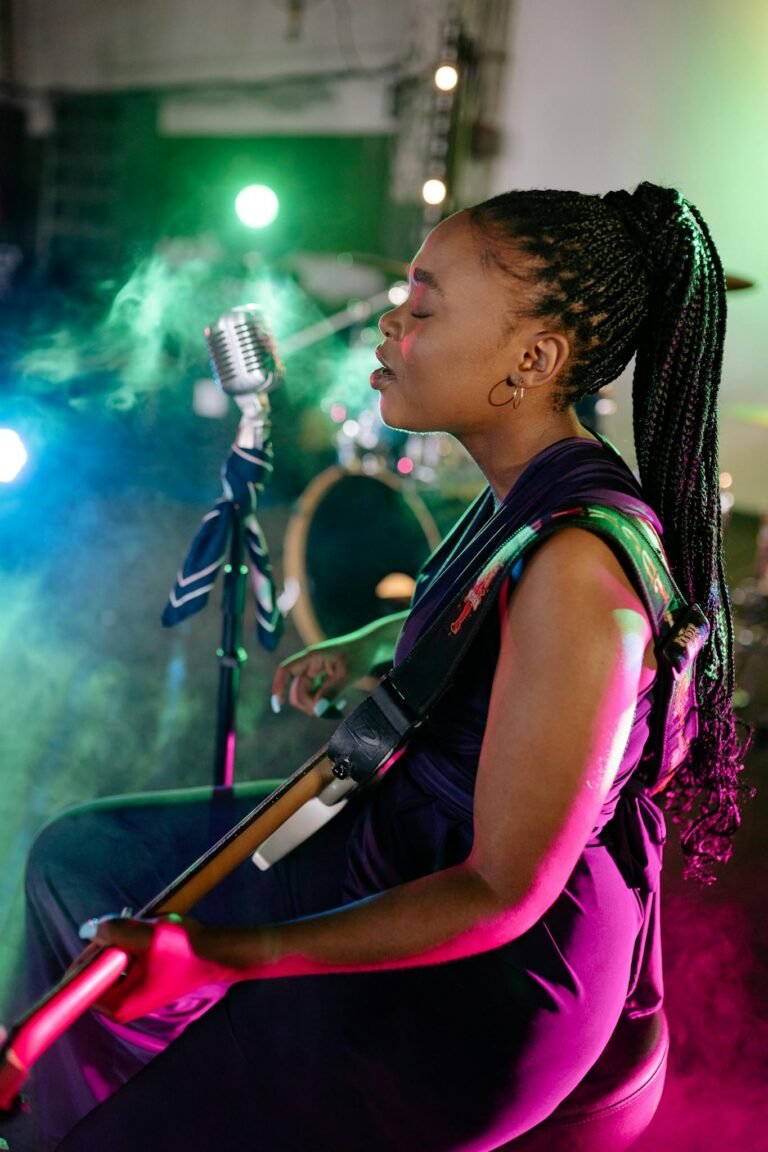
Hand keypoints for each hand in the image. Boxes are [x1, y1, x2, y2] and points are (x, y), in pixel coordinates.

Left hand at [84, 915, 228, 1023]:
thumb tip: (88, 930)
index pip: (82, 982)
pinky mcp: (141, 985)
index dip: (88, 955)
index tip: (103, 934)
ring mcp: (131, 997)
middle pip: (96, 971)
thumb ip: (114, 932)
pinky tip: (149, 937)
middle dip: (108, 946)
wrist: (214, 954)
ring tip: (144, 932)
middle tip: (128, 928)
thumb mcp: (145, 937)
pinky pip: (124, 964)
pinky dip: (131, 948)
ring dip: (122, 943)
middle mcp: (121, 1008)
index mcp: (117, 1006)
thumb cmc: (182, 950)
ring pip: (111, 964)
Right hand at [271, 638, 371, 717]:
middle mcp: (310, 665)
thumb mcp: (349, 675)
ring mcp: (315, 673)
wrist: (372, 647)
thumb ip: (332, 692)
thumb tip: (316, 711)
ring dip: (318, 707)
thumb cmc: (361, 655)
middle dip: (308, 704)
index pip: (286, 670)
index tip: (278, 706)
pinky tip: (340, 704)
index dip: (278, 687)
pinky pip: (316, 697)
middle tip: (329, 711)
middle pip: (297, 690)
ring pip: (306, 696)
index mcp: (312, 657)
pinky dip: (324, 704)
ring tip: (339, 707)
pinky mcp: (322, 680)